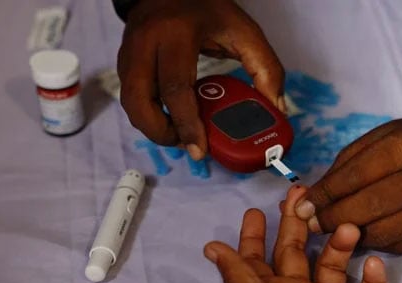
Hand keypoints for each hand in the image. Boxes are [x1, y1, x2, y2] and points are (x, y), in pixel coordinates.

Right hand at [117, 0, 283, 159]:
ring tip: (181, 134)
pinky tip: (171, 119)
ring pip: (130, 104)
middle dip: (162, 133)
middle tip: (188, 145)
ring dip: (153, 127)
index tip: (201, 150)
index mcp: (176, 35)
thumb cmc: (209, 9)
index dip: (187, 125)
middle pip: (140, 102)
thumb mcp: (245, 31)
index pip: (175, 88)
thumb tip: (276, 107)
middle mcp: (146, 43)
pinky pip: (130, 96)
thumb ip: (266, 68)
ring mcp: (130, 52)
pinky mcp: (124, 60)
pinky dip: (149, 115)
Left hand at [294, 114, 401, 253]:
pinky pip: (397, 245)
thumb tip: (303, 205)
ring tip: (333, 231)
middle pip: (370, 207)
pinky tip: (361, 234)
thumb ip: (337, 173)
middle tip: (312, 225)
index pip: (357, 176)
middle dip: (334, 219)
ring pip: (383, 233)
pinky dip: (373, 242)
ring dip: (351, 236)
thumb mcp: (369, 143)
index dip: (325, 195)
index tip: (302, 209)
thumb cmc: (401, 145)